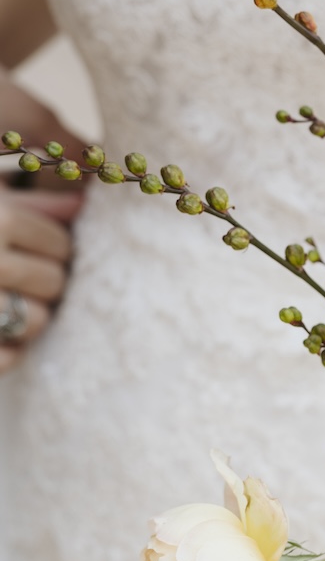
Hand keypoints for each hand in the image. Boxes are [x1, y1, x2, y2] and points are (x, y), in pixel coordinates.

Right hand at [0, 186, 82, 373]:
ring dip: (31, 318)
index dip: (59, 248)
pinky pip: (10, 358)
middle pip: (54, 282)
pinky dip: (8, 352)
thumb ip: (29, 203)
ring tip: (12, 305)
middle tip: (29, 280)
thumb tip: (80, 202)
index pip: (59, 242)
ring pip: (37, 322)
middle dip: (48, 283)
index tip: (48, 249)